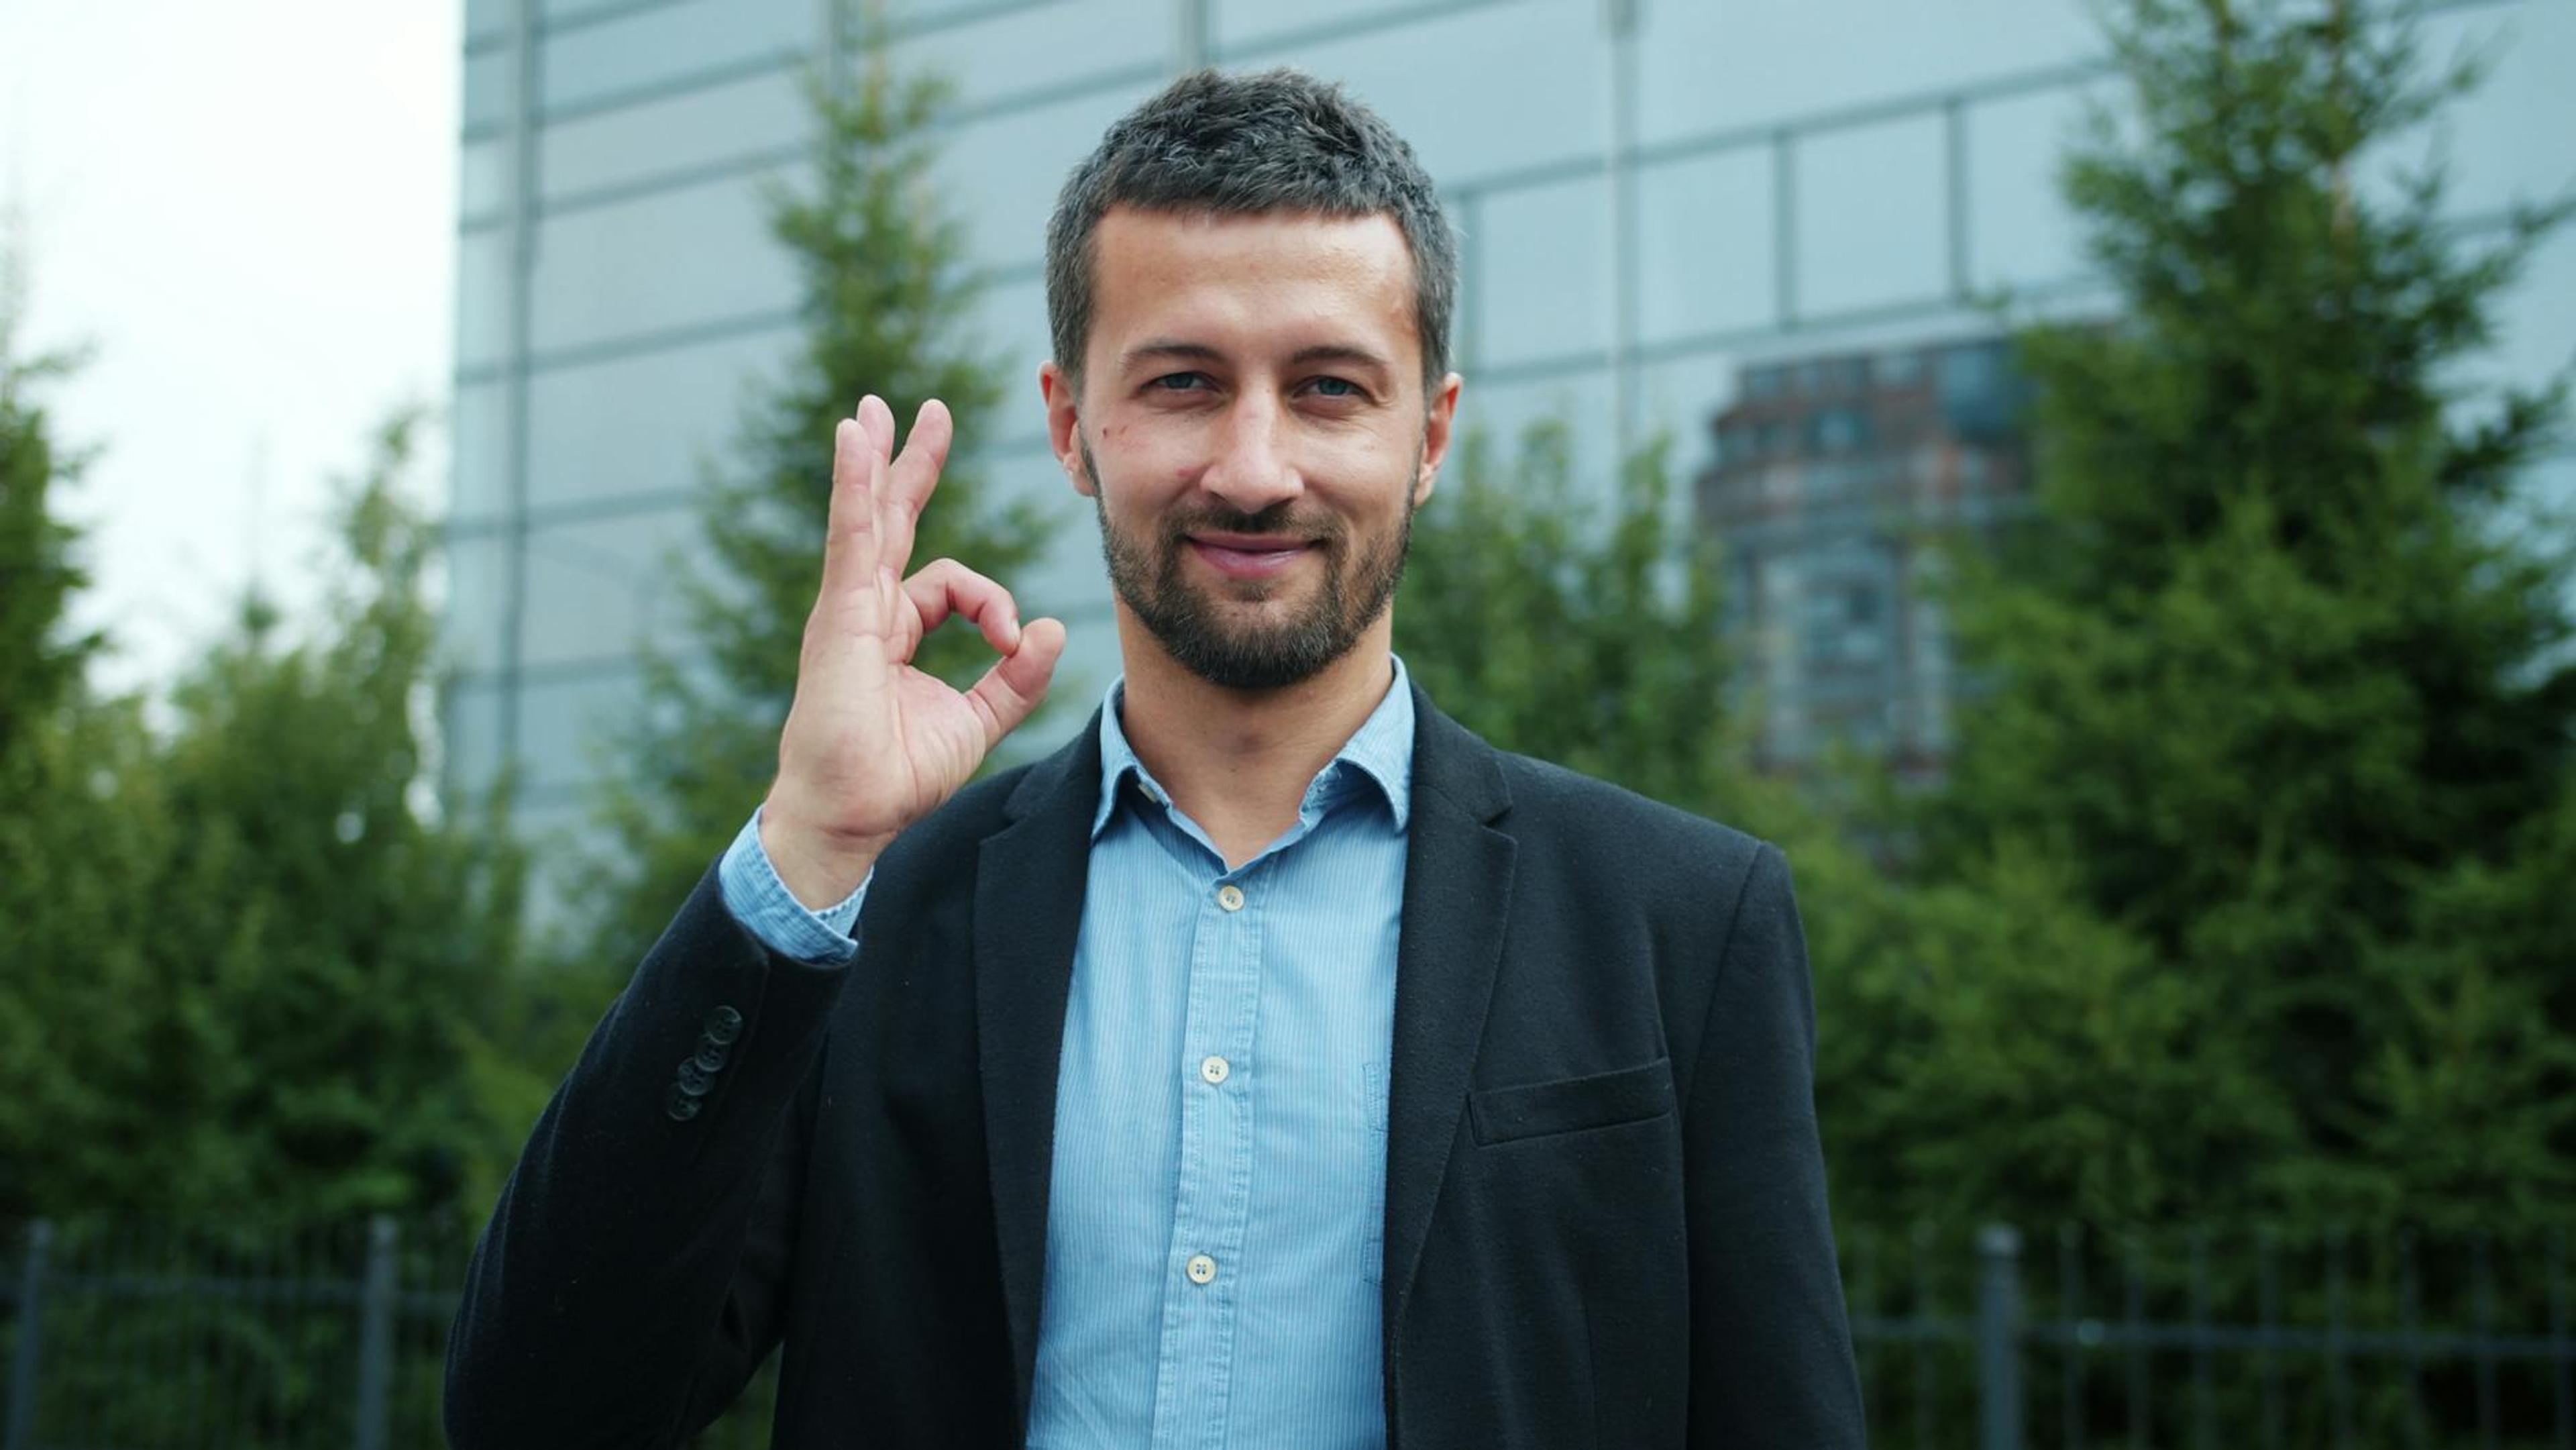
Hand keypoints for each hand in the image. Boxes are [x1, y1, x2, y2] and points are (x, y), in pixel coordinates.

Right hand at [761, 395, 1066, 907]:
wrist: (855, 815)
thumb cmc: (898, 775)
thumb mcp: (977, 720)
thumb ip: (1015, 677)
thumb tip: (1051, 629)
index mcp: (897, 631)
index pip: (953, 584)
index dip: (994, 604)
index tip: (1012, 642)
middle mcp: (868, 610)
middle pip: (895, 522)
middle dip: (911, 466)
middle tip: (924, 412)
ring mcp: (849, 609)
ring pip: (869, 519)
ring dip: (874, 460)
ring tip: (873, 410)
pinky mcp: (840, 614)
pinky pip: (851, 536)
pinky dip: (853, 485)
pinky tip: (854, 439)